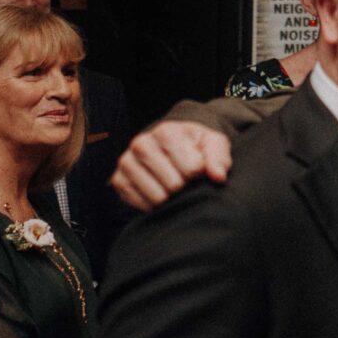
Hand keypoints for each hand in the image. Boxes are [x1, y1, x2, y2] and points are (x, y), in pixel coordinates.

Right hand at [111, 121, 232, 210]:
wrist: (172, 146)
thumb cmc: (196, 146)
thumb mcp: (214, 144)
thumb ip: (219, 158)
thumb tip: (218, 177)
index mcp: (167, 132)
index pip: (192, 167)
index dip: (200, 174)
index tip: (200, 169)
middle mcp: (141, 144)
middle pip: (173, 183)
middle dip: (186, 187)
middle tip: (187, 180)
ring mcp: (126, 162)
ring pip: (157, 195)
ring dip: (171, 198)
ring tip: (174, 186)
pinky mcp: (118, 180)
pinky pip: (139, 203)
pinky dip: (153, 205)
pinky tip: (161, 194)